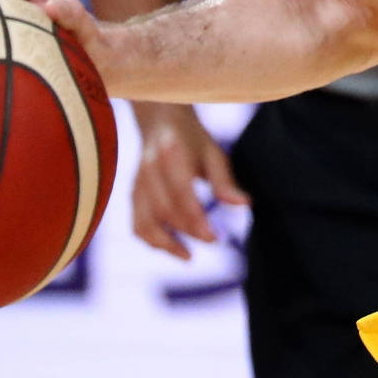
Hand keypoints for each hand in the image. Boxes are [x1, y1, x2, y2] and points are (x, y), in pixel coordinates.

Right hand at [130, 101, 247, 259]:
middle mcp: (148, 168)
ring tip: (188, 257)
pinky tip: (172, 248)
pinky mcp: (133, 193)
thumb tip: (245, 205)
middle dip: (188, 231)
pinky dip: (151, 240)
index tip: (215, 237)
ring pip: (145, 221)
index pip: (181, 194)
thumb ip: (225, 181)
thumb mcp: (214, 153)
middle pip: (165, 210)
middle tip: (214, 240)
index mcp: (171, 154)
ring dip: (166, 243)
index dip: (196, 219)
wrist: (160, 120)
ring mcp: (137, 182)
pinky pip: (137, 223)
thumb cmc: (193, 139)